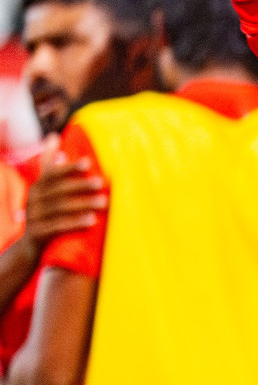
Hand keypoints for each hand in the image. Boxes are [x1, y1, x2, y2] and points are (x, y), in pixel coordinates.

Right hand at [20, 135, 105, 260]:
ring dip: (83, 204)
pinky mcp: (38, 234)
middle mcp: (33, 200)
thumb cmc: (45, 212)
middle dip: (81, 186)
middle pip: (58, 191)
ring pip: (60, 209)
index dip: (69, 168)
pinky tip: (92, 221)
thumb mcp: (44, 189)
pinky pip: (58, 228)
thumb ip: (49, 166)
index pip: (52, 174)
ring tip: (103, 202)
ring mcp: (34, 217)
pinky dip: (75, 223)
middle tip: (102, 183)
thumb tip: (53, 136)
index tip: (88, 163)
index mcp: (37, 187)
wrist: (27, 247)